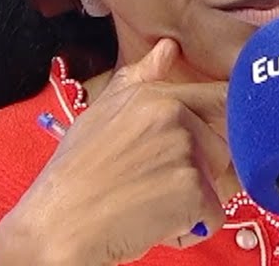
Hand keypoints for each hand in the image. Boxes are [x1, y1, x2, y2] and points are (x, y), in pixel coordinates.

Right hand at [0, 38, 229, 265]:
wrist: (58, 223)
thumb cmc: (76, 172)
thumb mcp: (101, 111)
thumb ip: (140, 78)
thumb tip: (168, 48)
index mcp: (157, 96)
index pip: (218, 99)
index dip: (214, 128)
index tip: (195, 148)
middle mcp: (175, 116)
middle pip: (221, 147)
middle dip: (200, 171)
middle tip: (154, 184)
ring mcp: (186, 152)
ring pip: (220, 183)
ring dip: (194, 201)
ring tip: (152, 203)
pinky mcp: (193, 191)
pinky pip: (213, 216)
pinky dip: (190, 230)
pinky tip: (155, 225)